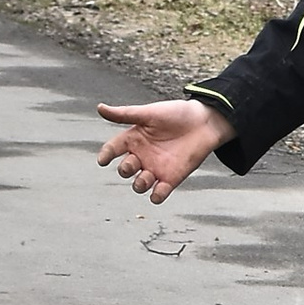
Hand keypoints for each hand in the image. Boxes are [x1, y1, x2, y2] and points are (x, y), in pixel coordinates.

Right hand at [96, 97, 227, 204]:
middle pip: (124, 170)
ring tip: (146, 177)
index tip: (103, 160)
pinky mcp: (171, 178)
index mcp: (133, 139)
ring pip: (139, 185)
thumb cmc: (177, 114)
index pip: (112, 149)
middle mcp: (141, 156)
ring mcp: (155, 168)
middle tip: (133, 163)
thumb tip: (99, 108)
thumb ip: (125, 114)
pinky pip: (159, 194)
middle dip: (125, 170)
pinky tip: (158, 192)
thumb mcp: (149, 113)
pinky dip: (156, 196)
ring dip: (139, 184)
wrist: (204, 122)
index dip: (106, 155)